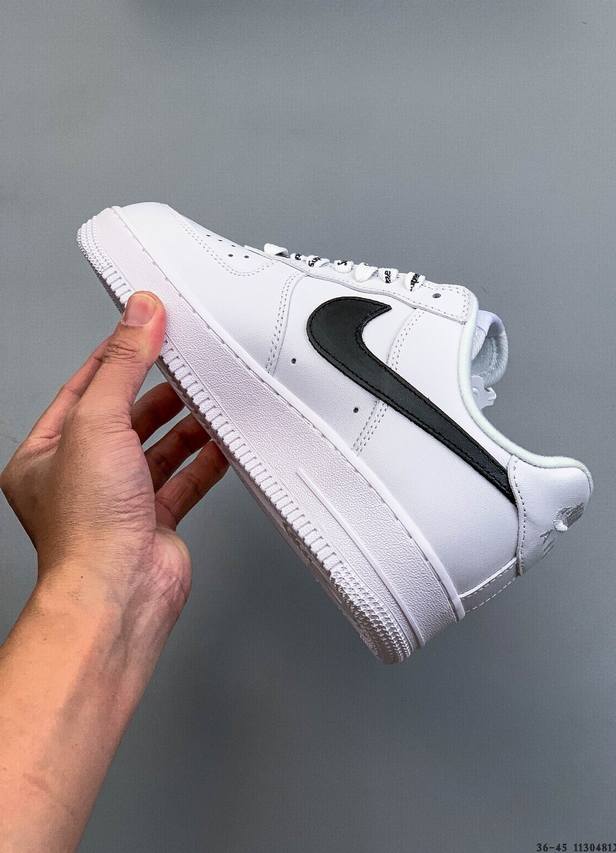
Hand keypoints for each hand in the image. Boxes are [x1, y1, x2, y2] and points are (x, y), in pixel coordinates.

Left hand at [1, 291, 227, 625]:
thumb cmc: (86, 526)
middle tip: (183, 364)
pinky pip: (183, 480)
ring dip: (183, 426)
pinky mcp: (154, 520)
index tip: (144, 328)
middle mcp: (79, 479)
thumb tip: (140, 316)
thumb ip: (123, 365)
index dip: (115, 355)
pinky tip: (219, 443)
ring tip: (207, 399)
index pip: (82, 389)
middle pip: (123, 418)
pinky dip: (204, 460)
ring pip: (156, 450)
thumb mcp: (97, 422)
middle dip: (155, 391)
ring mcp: (118, 501)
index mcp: (45, 455)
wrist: (119, 591)